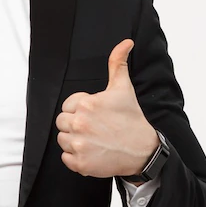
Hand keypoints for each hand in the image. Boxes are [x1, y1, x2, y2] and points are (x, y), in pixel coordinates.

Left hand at [55, 39, 158, 177]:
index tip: (95, 115)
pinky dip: (75, 157)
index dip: (80, 109)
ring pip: (62, 139)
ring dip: (74, 140)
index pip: (67, 106)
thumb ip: (118, 63)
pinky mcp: (80, 163)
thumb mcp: (123, 88)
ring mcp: (79, 145)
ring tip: (94, 140)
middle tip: (95, 128)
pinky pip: (65, 158)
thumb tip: (125, 43)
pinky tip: (92, 152)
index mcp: (86, 104)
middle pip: (62, 122)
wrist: (143, 150)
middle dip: (75, 124)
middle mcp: (80, 124)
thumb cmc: (131, 119)